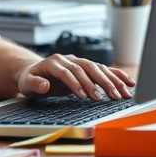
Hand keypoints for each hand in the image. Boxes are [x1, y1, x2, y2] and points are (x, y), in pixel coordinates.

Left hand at [16, 54, 134, 99]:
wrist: (33, 72)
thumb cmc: (29, 80)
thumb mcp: (26, 84)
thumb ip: (35, 84)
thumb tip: (45, 85)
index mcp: (53, 62)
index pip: (67, 72)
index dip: (75, 83)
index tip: (84, 96)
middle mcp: (68, 59)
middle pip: (86, 68)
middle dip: (99, 82)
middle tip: (109, 97)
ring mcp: (78, 61)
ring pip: (97, 68)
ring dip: (111, 81)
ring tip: (122, 95)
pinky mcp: (86, 67)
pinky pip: (104, 69)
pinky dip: (117, 75)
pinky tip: (129, 83)